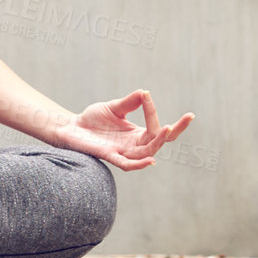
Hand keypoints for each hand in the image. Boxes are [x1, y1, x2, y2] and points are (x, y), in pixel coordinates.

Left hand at [53, 90, 193, 171]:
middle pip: (158, 142)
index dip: (154, 112)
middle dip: (173, 131)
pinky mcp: (109, 156)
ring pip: (146, 152)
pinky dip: (139, 164)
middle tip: (185, 119)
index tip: (147, 95)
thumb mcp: (114, 107)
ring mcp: (122, 152)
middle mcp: (133, 145)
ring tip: (168, 129)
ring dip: (157, 142)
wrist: (72, 128)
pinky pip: (127, 165)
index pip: (155, 127)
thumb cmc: (93, 119)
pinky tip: (150, 160)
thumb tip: (145, 92)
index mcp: (137, 134)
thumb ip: (129, 102)